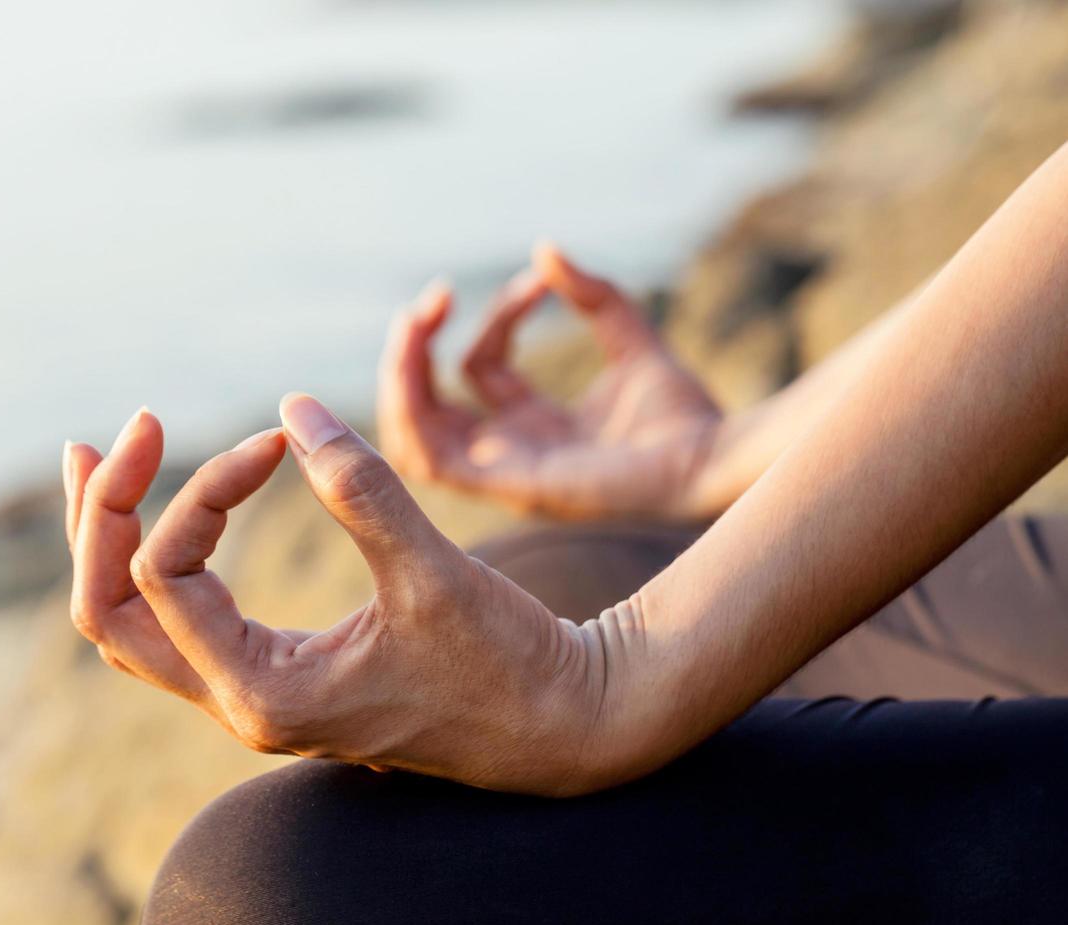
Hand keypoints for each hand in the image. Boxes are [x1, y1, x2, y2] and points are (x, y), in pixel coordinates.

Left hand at [62, 395, 623, 795]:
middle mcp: (241, 705)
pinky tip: (155, 509)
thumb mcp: (434, 572)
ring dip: (109, 541)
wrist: (558, 724)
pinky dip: (152, 561)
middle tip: (126, 431)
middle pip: (110, 615)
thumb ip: (362, 488)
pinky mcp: (277, 674)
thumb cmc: (506, 661)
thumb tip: (290, 407)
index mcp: (264, 695)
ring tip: (96, 459)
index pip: (167, 575)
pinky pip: (178, 622)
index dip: (203, 489)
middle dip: (104, 518)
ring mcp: (253, 694)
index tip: (272, 442)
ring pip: (132, 624)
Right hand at [377, 242, 722, 520]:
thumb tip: (545, 250)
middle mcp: (511, 451)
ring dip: (401, 374)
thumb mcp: (632, 339)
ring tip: (415, 319)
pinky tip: (416, 358)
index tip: (540, 281)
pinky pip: (429, 458)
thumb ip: (592, 296)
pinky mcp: (507, 484)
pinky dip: (407, 410)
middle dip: (416, 347)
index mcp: (535, 426)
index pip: (481, 366)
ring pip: (414, 433)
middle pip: (428, 406)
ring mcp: (504, 472)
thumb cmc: (686, 418)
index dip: (499, 314)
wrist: (713, 459)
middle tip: (436, 296)